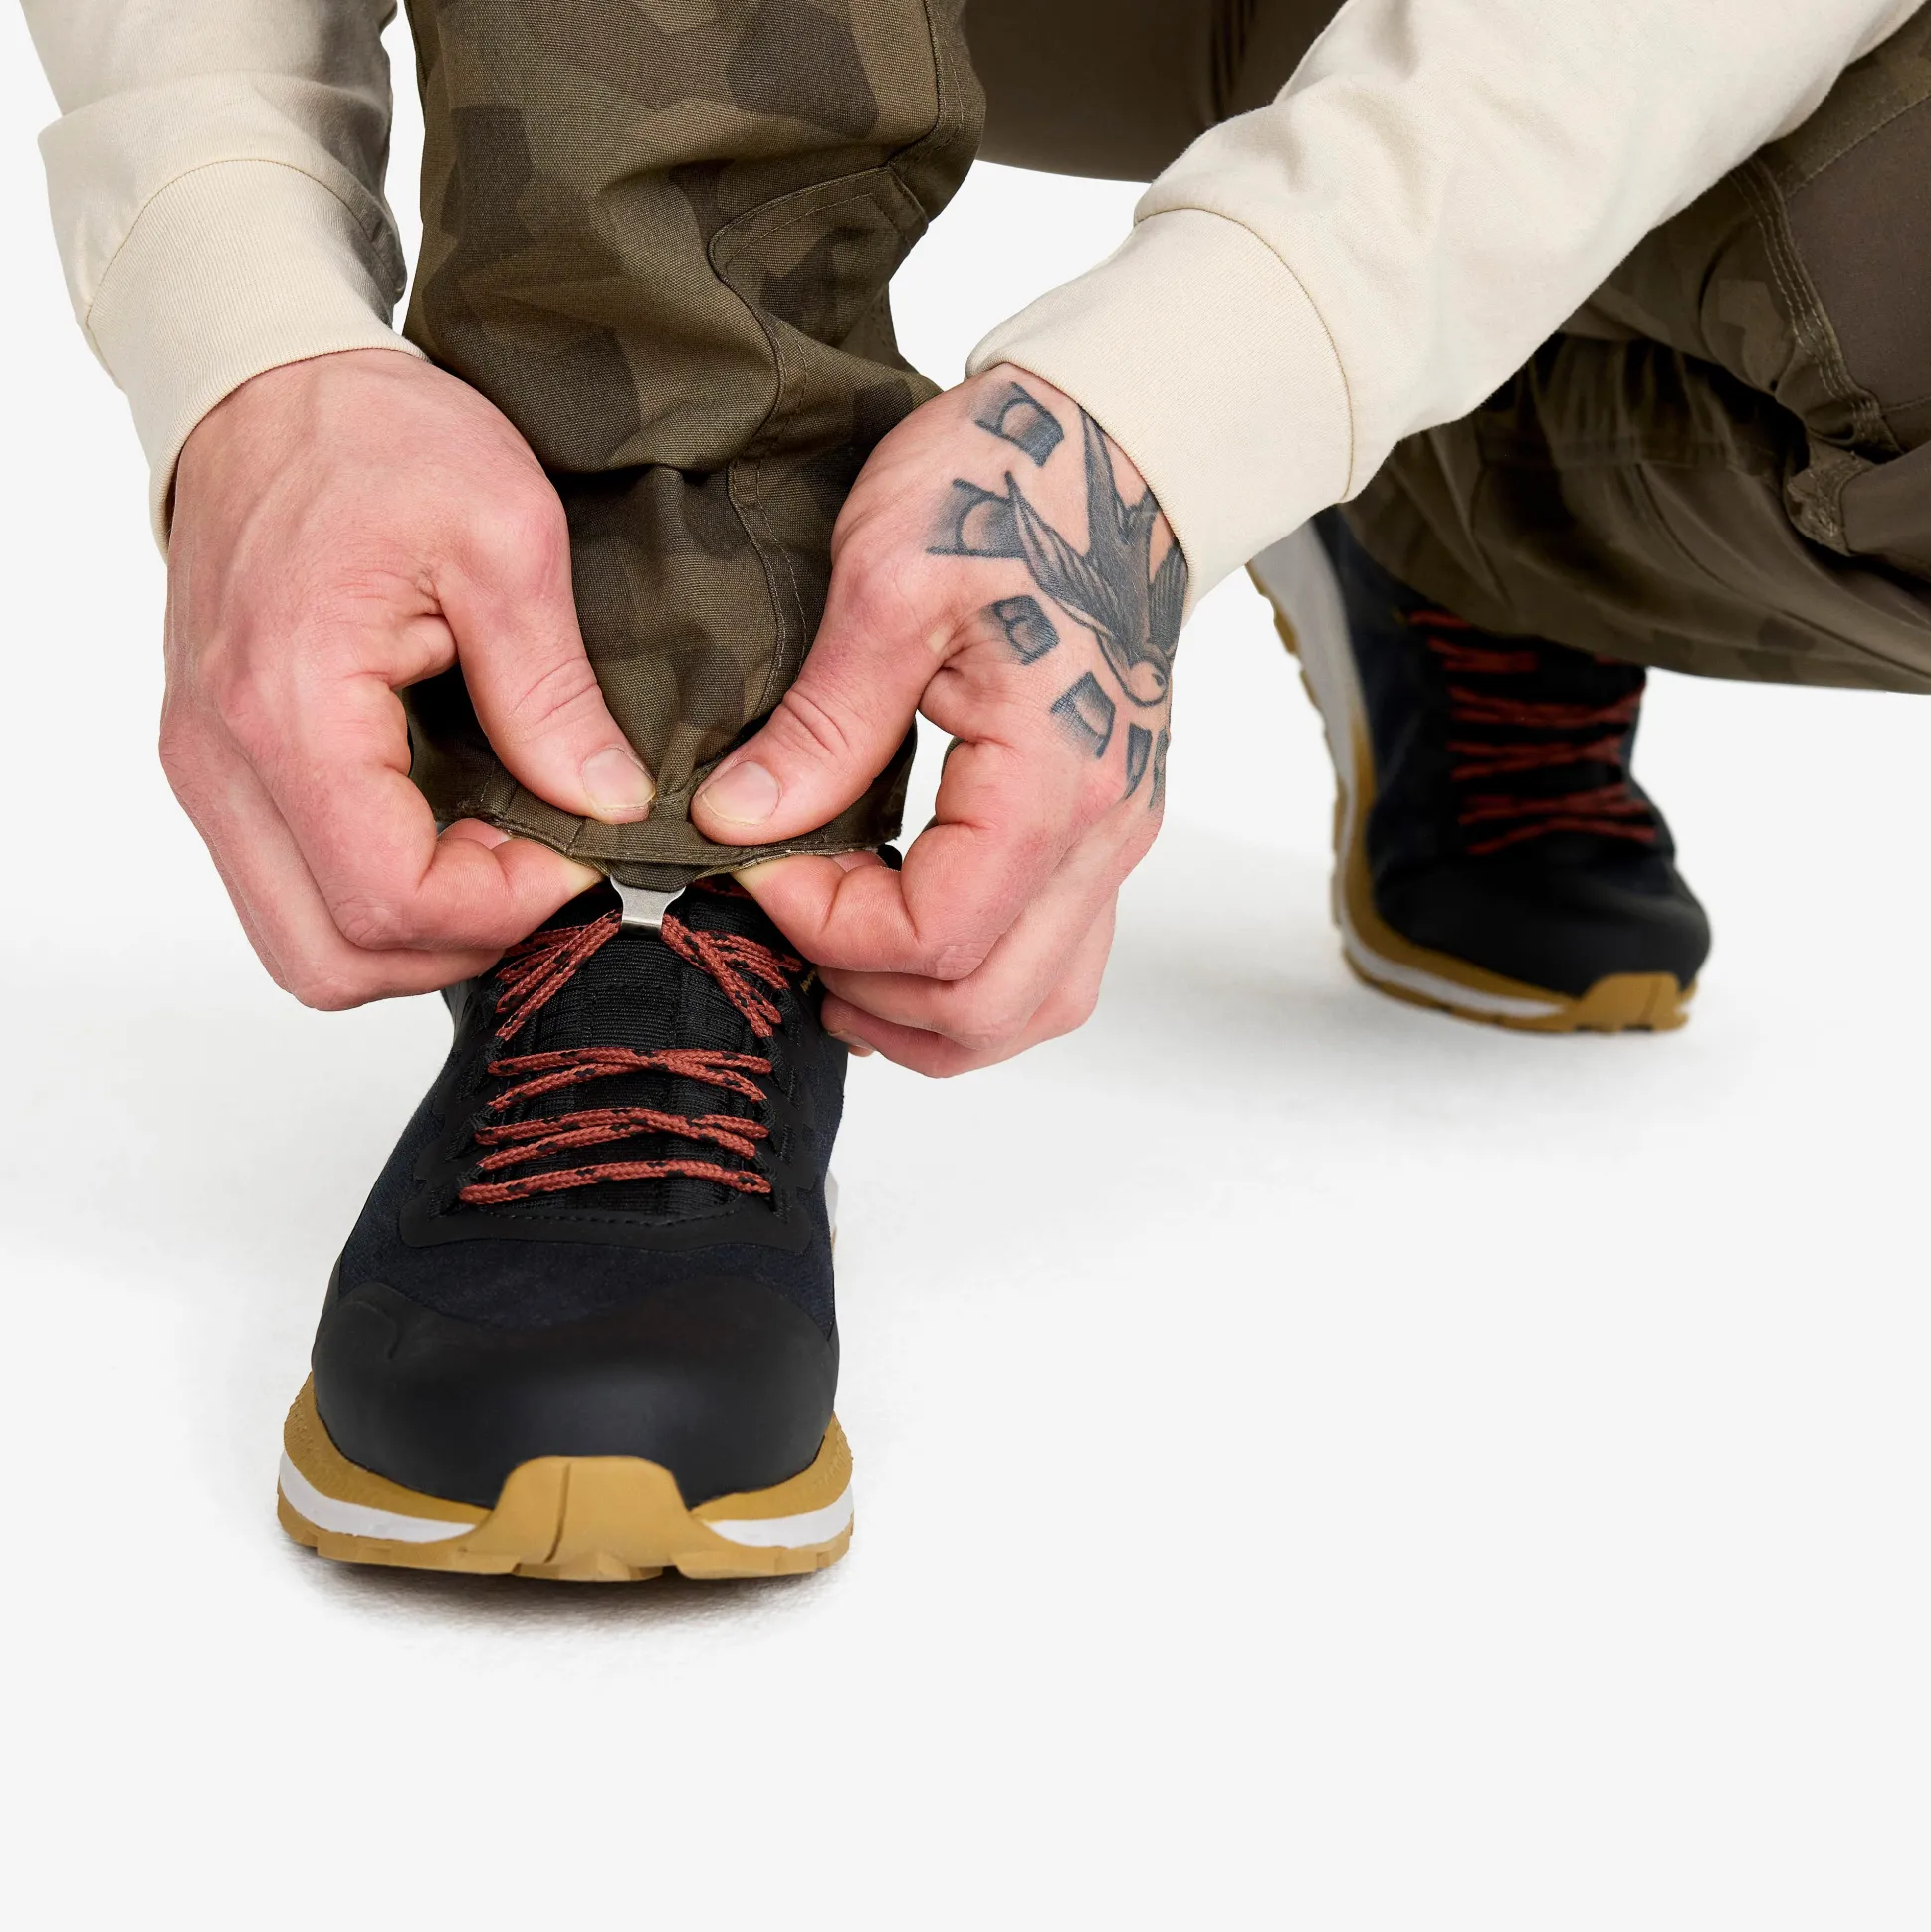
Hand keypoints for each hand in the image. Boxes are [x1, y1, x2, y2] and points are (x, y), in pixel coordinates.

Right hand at [163, 350, 655, 1008]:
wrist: (267, 381)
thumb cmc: (373, 435)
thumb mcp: (506, 537)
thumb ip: (553, 690)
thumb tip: (605, 805)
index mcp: (291, 706)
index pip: (388, 901)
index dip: (501, 910)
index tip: (574, 857)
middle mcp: (224, 759)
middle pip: (332, 959)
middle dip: (458, 945)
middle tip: (539, 875)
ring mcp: (210, 770)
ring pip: (304, 945)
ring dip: (414, 936)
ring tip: (498, 862)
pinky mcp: (220, 766)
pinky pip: (288, 890)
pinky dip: (373, 898)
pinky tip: (447, 836)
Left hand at [690, 365, 1185, 1074]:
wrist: (1113, 447)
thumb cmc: (1011, 487)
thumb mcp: (888, 579)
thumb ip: (821, 724)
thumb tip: (739, 824)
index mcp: (1056, 778)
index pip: (936, 935)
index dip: (825, 926)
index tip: (756, 865)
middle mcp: (1105, 831)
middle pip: (989, 1007)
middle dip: (869, 994)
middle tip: (786, 932)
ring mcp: (1115, 839)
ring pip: (1035, 1005)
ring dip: (929, 1015)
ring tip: (837, 967)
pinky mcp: (1104, 830)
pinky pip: (1054, 962)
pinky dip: (974, 980)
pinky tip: (899, 941)